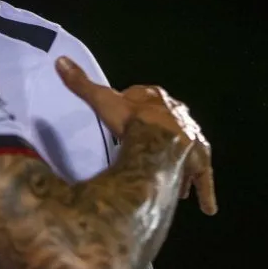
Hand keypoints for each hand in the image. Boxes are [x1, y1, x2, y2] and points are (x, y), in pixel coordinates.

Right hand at [55, 57, 216, 215]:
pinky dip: (205, 191)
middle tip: (153, 150)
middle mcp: (179, 115)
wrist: (158, 138)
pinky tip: (208, 208)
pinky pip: (203, 177)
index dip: (137, 106)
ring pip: (189, 151)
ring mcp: (192, 138)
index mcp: (156, 98)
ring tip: (179, 184)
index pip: (147, 97)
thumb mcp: (102, 100)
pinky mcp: (200, 161)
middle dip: (163, 135)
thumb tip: (60, 60)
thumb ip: (82, 84)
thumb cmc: (131, 119)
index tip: (128, 117)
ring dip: (184, 164)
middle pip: (170, 123)